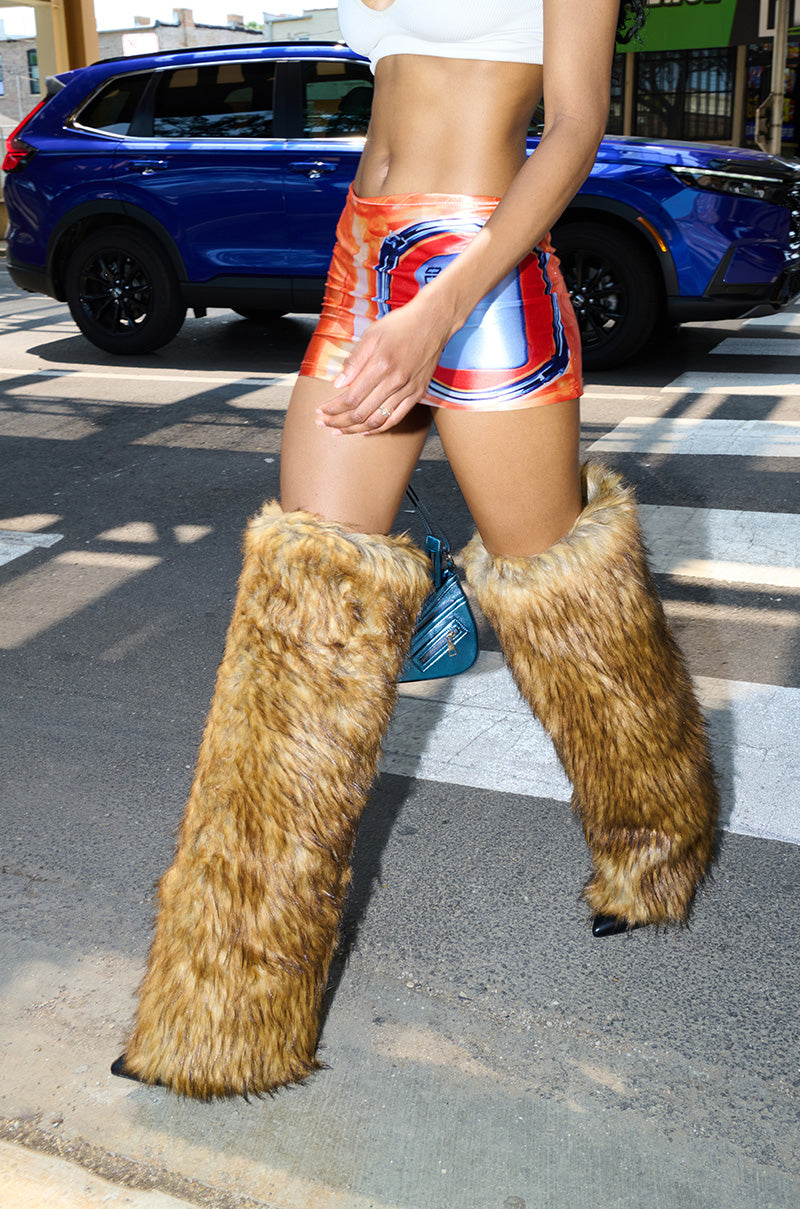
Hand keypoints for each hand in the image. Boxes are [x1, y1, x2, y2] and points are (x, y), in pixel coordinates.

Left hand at [315, 298, 451, 434]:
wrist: (434, 321)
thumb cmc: (401, 325)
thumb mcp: (372, 335)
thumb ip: (354, 361)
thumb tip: (337, 383)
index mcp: (381, 365)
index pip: (351, 398)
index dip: (333, 409)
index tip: (320, 411)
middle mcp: (395, 381)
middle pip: (361, 413)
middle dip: (338, 422)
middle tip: (324, 423)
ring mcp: (408, 389)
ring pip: (377, 420)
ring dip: (354, 429)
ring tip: (339, 431)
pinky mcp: (418, 393)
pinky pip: (396, 419)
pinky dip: (379, 429)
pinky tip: (365, 431)